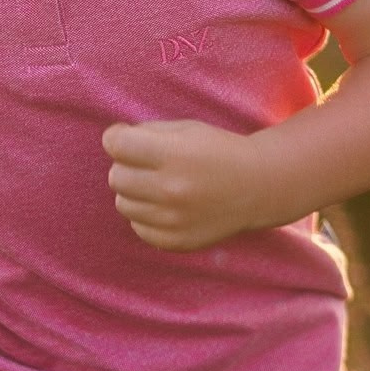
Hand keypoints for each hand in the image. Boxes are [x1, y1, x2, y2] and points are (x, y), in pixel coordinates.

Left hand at [102, 118, 262, 250]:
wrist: (257, 187)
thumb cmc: (217, 151)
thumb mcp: (186, 128)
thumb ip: (146, 132)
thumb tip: (111, 143)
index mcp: (174, 154)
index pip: (116, 145)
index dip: (117, 137)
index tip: (126, 139)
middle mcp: (172, 189)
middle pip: (115, 176)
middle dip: (127, 166)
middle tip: (150, 164)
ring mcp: (173, 220)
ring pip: (122, 203)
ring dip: (135, 192)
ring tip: (160, 185)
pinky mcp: (176, 241)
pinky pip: (137, 226)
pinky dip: (146, 215)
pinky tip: (167, 206)